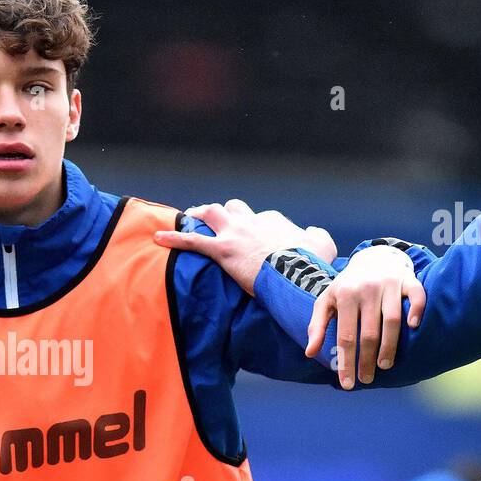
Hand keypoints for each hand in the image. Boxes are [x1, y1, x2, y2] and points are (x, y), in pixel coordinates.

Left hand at [152, 199, 336, 296]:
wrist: (296, 272)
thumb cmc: (311, 263)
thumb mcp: (323, 245)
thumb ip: (317, 236)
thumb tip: (312, 231)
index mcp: (273, 221)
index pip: (260, 218)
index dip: (254, 228)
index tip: (253, 241)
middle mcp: (252, 221)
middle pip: (232, 208)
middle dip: (222, 214)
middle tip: (213, 222)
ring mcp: (235, 234)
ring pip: (211, 214)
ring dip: (198, 216)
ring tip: (189, 219)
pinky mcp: (221, 250)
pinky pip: (192, 242)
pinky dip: (174, 238)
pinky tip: (158, 238)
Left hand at [306, 245, 426, 388]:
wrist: (372, 258)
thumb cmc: (347, 286)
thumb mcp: (327, 301)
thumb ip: (317, 326)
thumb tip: (310, 353)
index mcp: (345, 295)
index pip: (345, 336)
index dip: (346, 361)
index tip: (347, 383)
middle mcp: (367, 289)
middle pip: (369, 332)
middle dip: (367, 359)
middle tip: (366, 379)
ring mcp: (389, 284)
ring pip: (392, 319)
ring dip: (390, 345)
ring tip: (385, 365)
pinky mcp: (408, 280)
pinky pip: (416, 295)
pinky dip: (417, 310)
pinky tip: (414, 327)